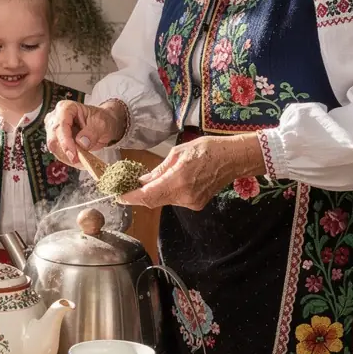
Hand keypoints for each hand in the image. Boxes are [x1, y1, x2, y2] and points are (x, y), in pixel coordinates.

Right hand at [44, 100, 124, 164]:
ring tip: (83, 161)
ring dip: (67, 157)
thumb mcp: (101, 124)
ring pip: (54, 148)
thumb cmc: (101, 120)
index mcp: (66, 108)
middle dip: (66, 152)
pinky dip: (68, 159)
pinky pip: (58, 153)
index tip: (74, 155)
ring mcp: (53, 129)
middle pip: (53, 138)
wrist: (102, 125)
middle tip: (79, 161)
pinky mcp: (56, 140)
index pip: (60, 125)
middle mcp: (55, 117)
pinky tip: (79, 160)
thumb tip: (81, 142)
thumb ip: (92, 132)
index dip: (65, 141)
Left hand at [119, 134, 263, 211]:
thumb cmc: (207, 149)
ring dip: (153, 193)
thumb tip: (143, 180)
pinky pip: (174, 200)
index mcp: (178, 181)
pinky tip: (167, 182)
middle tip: (126, 188)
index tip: (118, 196)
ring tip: (147, 182)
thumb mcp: (178, 153)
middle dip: (139, 195)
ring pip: (163, 200)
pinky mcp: (196, 204)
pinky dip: (166, 193)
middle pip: (153, 201)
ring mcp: (191, 202)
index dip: (131, 198)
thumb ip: (159, 169)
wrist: (233, 158)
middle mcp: (184, 196)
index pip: (148, 195)